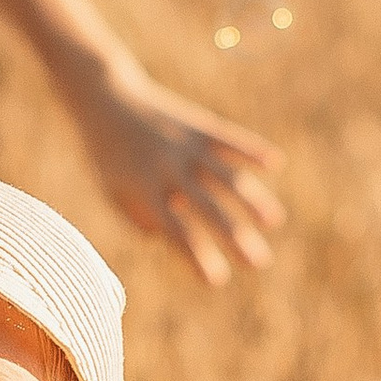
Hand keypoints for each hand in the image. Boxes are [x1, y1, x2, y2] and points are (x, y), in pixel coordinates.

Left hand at [73, 69, 285, 281]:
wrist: (104, 98)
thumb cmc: (106, 155)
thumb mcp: (111, 192)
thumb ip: (137, 218)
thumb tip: (165, 239)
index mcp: (145, 192)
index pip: (176, 232)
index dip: (197, 257)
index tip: (216, 281)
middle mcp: (169, 170)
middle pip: (207, 208)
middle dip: (235, 236)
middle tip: (258, 262)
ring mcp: (186, 146)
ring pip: (225, 175)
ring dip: (252, 198)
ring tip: (274, 221)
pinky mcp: (198, 125)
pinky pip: (229, 139)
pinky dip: (251, 150)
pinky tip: (275, 163)